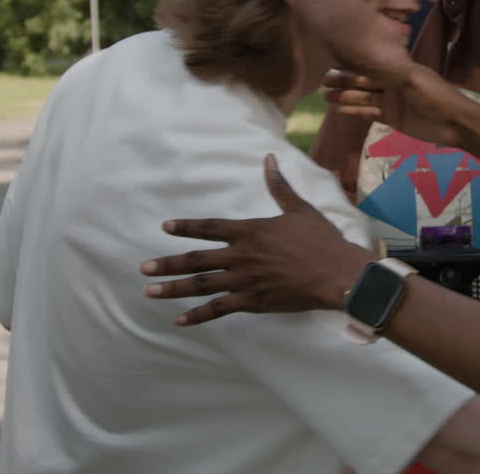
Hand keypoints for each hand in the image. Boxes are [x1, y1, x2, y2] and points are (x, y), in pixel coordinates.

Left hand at [141, 154, 376, 325]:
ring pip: (201, 285)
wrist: (336, 273)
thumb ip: (279, 186)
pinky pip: (219, 309)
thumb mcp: (299, 209)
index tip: (165, 228)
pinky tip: (180, 320)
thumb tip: (269, 159)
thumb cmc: (321, 240)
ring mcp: (244, 281)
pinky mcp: (252, 301)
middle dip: (168, 264)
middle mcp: (241, 256)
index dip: (186, 227)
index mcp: (250, 231)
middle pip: (197, 260)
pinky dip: (198, 315)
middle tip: (144, 268)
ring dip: (173, 289)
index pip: (210, 227)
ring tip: (150, 291)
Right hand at [323, 65, 476, 147]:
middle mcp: (391, 84)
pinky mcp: (391, 118)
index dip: (352, 66)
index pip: (370, 66)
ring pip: (363, 98)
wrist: (454, 123)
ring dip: (346, 98)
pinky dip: (356, 112)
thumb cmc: (437, 97)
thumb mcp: (417, 80)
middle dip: (344, 81)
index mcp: (398, 70)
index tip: (333, 64)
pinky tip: (341, 110)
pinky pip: (369, 113)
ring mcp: (390, 102)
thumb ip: (393, 71)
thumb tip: (370, 61)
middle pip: (363, 82)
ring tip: (326, 98)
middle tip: (322, 82)